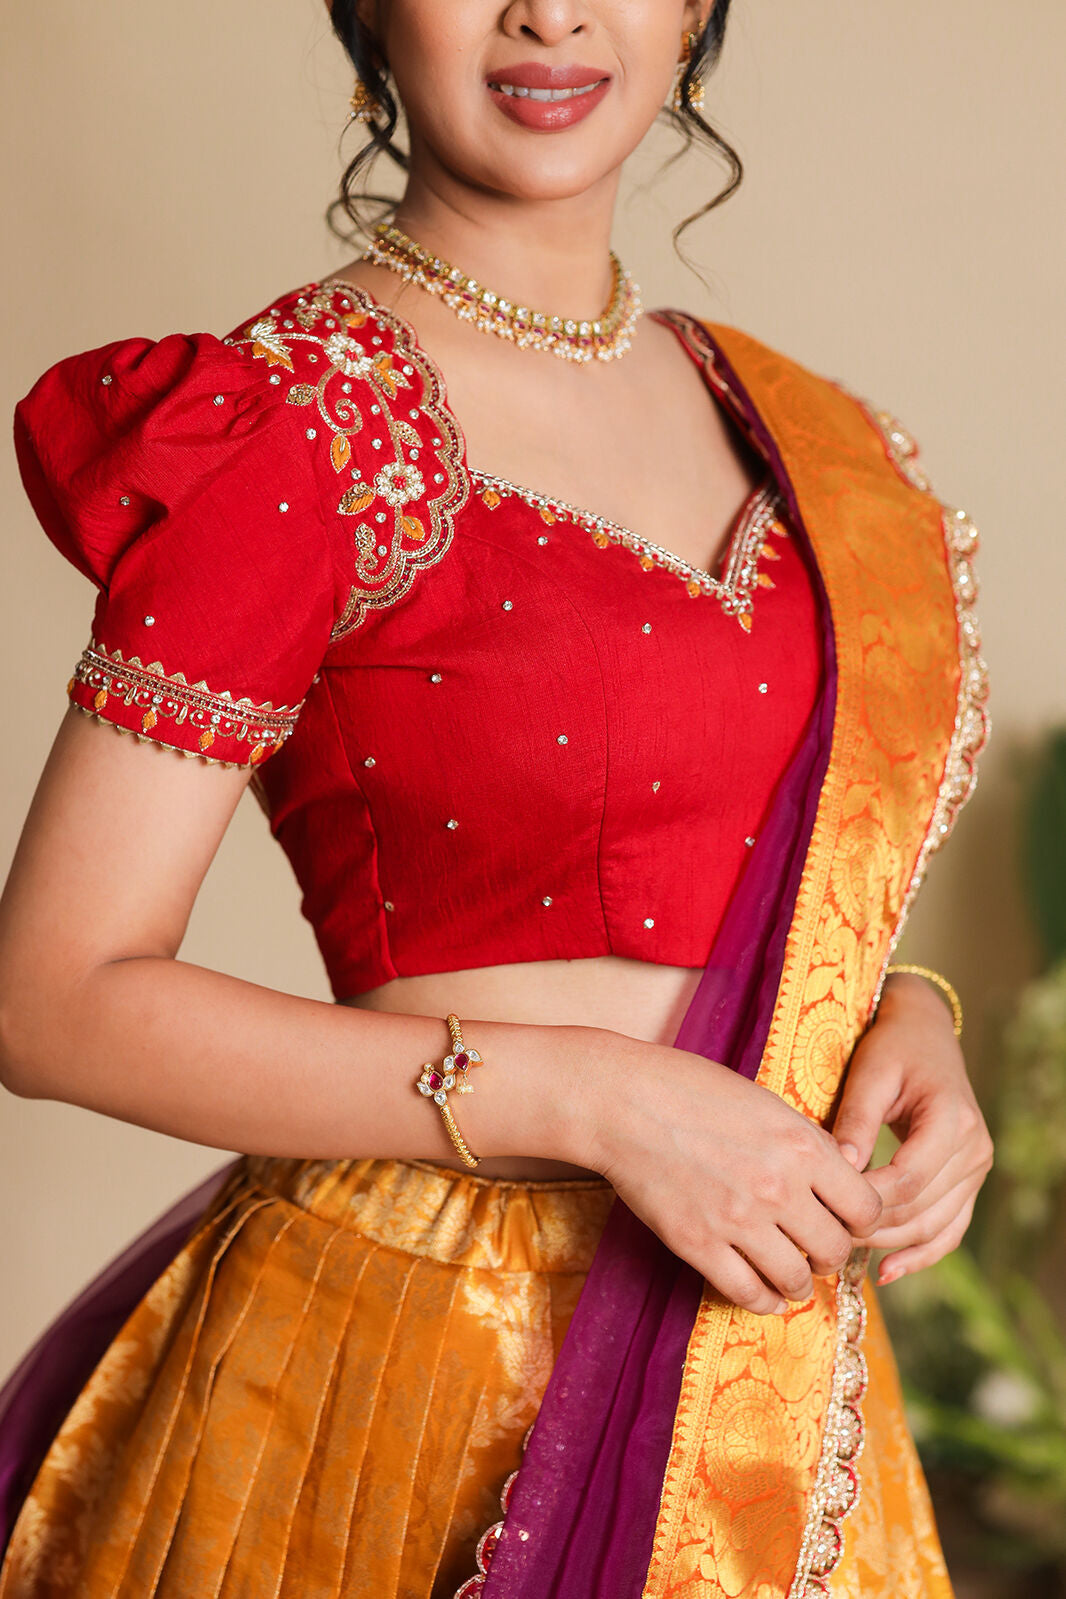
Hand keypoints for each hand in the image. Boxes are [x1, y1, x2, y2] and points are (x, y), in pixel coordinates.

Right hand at [578, 1030, 884, 1317]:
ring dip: (798, 1283)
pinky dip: (762, 1301)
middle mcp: (778, 1187)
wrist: (623, 1102)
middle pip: (836, 1251)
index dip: (861, 1220)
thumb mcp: (765, 1102)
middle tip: (815, 1248)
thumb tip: (846, 1174)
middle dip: (830, 1254)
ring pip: (795, 1281)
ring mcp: (737, 1220)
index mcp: (802, 1146)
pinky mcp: (698, 1244)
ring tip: (789, 1274)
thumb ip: (808, 1141)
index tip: (845, 1220)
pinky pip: (747, 1294)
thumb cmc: (692, 1089)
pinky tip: (762, 1291)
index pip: (866, 1208)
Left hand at [830, 972, 993, 1285]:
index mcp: (953, 1120)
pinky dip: (920, 1253)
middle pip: (920, 1209)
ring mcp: (977, 1169)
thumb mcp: (869, 1073)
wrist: (924, 1034)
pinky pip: (949, 1229)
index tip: (822, 1209)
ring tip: (841, 1251)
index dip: (866, 1201)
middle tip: (822, 1235)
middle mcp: (974, 1149)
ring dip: (889, 1244)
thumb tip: (839, 1168)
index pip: (907, 1180)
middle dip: (871, 1226)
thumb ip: (856, 1119)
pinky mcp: (969, 1181)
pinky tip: (885, 1271)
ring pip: (934, 1226)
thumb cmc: (891, 1047)